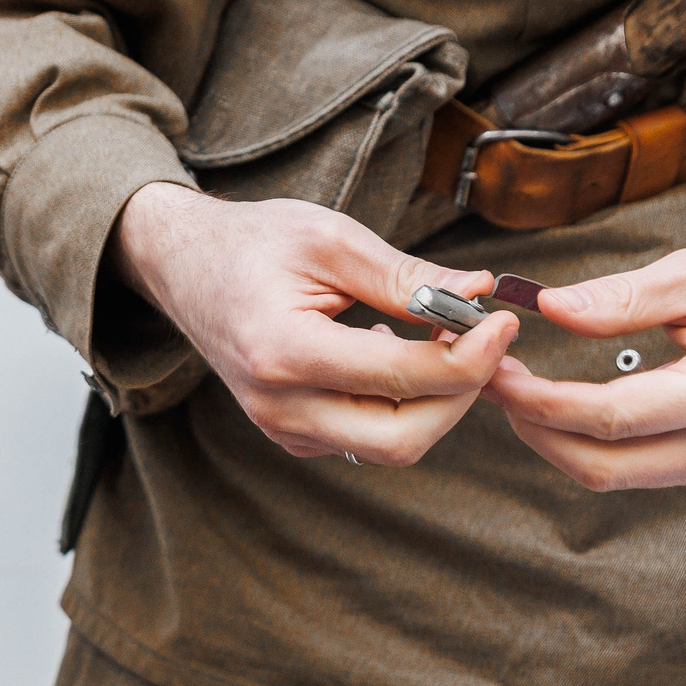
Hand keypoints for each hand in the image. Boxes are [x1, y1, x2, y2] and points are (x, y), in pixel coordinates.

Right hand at [113, 183, 517, 463]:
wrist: (183, 266)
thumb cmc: (253, 243)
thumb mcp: (332, 240)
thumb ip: (409, 276)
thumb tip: (482, 292)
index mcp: (283, 350)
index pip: (404, 377)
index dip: (471, 354)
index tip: (503, 319)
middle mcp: (277, 404)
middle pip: (404, 438)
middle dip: (461, 394)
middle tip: (482, 341)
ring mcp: (280, 426)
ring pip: (390, 446)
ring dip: (434, 402)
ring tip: (438, 341)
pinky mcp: (289, 433)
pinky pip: (366, 440)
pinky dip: (401, 407)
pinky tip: (393, 355)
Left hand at [480, 223, 685, 495]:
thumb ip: (620, 298)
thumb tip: (549, 308)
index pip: (613, 418)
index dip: (542, 402)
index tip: (496, 375)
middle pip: (606, 465)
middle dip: (537, 430)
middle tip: (494, 385)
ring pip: (621, 476)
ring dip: (561, 441)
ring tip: (523, 391)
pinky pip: (647, 472)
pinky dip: (602, 446)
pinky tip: (577, 407)